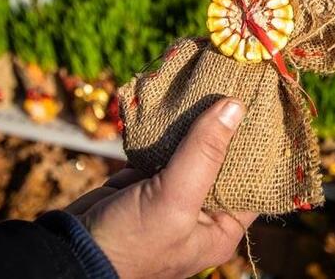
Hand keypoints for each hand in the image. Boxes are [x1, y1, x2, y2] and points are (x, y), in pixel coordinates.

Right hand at [67, 98, 255, 278]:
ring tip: (213, 83)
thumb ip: (204, 153)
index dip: (260, 147)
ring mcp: (172, 195)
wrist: (69, 252)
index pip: (253, 182)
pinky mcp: (145, 181)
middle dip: (226, 127)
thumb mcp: (175, 198)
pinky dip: (166, 126)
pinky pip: (163, 147)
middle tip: (238, 85)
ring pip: (192, 150)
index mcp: (220, 228)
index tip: (265, 108)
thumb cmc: (131, 241)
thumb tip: (235, 105)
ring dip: (196, 121)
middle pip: (222, 161)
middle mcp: (201, 213)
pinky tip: (177, 98)